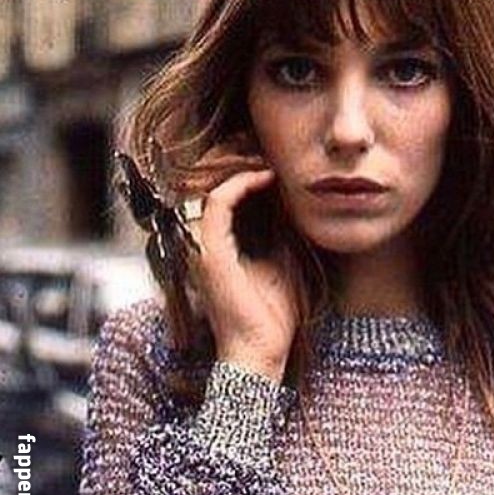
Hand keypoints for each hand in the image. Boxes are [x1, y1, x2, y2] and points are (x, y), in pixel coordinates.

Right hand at [183, 136, 298, 382]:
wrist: (263, 350)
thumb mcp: (282, 260)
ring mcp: (202, 246)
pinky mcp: (209, 251)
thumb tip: (290, 198)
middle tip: (264, 143)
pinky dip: (240, 183)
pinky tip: (267, 176)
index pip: (222, 192)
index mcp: (218, 244)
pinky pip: (217, 203)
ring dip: (237, 165)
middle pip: (209, 182)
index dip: (242, 169)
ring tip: (267, 155)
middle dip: (235, 158)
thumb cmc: (273, 313)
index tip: (272, 157)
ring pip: (209, 186)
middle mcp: (204, 241)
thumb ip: (278, 230)